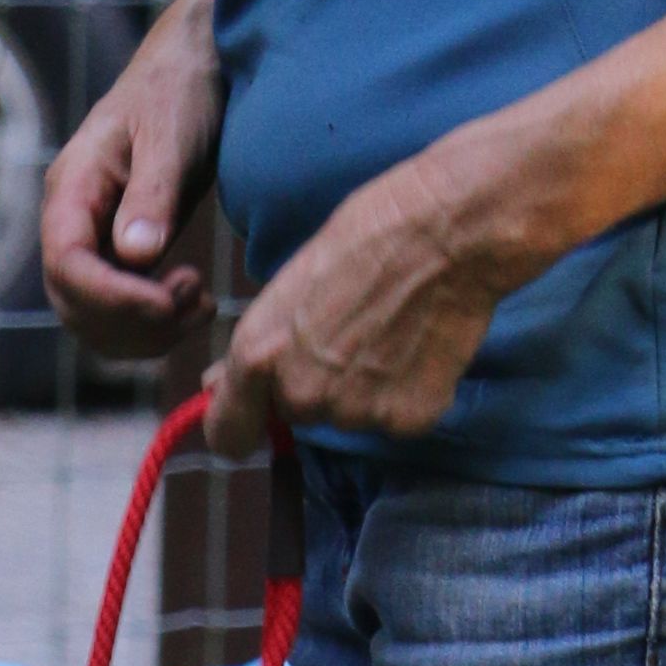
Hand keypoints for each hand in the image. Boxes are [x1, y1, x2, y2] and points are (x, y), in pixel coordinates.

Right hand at [41, 0, 223, 366]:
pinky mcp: (119, 254)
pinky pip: (119, 312)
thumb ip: (152, 194)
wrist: (193, 69)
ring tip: (201, 305)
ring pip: (94, 320)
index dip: (113, 298)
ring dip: (146, 332)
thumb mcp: (171, 136)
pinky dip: (154, 325)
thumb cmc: (180, 91)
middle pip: (73, 304)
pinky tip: (194, 302)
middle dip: (134, 321)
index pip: (66, 265)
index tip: (170, 300)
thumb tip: (135, 255)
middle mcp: (71, 221)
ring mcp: (93, 242)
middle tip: (196, 300)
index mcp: (72, 189)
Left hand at [202, 145, 509, 460]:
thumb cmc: (368, 236)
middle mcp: (300, 394)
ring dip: (365, 387)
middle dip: (317, 384)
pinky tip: (420, 344)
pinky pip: (398, 418)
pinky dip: (409, 392)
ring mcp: (356, 412)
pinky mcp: (408, 419)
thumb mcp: (290, 283)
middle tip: (352, 331)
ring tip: (392, 329)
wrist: (448, 231)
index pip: (227, 434)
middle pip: (297, 413)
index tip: (254, 417)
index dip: (241, 424)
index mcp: (257, 355)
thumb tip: (217, 384)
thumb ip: (257, 346)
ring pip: (350, 415)